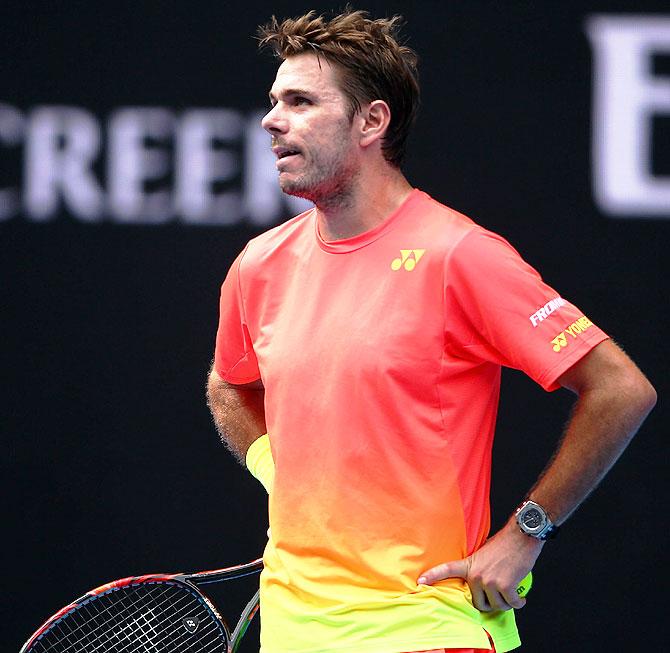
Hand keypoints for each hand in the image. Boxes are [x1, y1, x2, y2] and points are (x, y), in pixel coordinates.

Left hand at [417, 520, 542, 611]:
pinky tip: (520, 598)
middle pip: (479, 603)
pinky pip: (511, 604)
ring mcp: (490, 581)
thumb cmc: (504, 545)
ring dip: (506, 603)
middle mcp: (476, 575)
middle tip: (499, 594)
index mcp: (469, 565)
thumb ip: (477, 568)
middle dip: (490, 603)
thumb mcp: (483, 554)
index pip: (447, 569)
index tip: (420, 582)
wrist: (520, 536)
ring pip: (497, 605)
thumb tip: (479, 583)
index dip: (433, 576)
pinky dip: (518, 602)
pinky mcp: (505, 586)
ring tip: (511, 591)